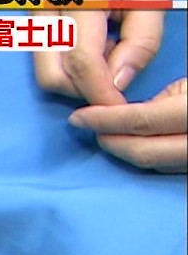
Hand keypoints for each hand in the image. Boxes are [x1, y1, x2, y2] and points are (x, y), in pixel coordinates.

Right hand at [32, 0, 182, 104]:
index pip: (81, 59)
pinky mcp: (39, 17)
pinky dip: (74, 64)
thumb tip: (119, 84)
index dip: (100, 91)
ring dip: (78, 77)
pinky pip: (49, 56)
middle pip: (50, 73)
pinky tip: (101, 44)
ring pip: (45, 69)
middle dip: (82, 90)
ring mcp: (38, 11)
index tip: (120, 107)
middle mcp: (48, 5)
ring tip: (113, 52)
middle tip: (118, 83)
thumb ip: (141, 41)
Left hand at [69, 78, 187, 172]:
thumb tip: (119, 115)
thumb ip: (155, 100)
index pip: (141, 121)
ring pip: (155, 165)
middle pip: (144, 153)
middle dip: (112, 143)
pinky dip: (148, 158)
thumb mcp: (185, 85)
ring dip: (126, 153)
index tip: (78, 117)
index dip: (105, 120)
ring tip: (107, 137)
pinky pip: (168, 169)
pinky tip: (131, 146)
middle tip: (89, 129)